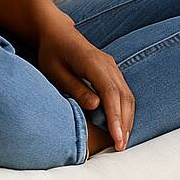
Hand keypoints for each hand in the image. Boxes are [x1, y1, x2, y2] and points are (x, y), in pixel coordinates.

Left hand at [35, 17, 134, 150]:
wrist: (57, 32)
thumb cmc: (52, 52)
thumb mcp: (55, 71)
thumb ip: (75, 88)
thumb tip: (96, 106)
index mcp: (93, 62)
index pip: (110, 93)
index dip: (115, 117)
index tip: (117, 138)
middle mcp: (108, 64)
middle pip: (124, 97)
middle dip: (124, 123)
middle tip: (120, 147)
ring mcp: (113, 67)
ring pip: (128, 96)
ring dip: (127, 119)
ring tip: (122, 141)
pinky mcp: (113, 72)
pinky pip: (124, 93)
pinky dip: (125, 111)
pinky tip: (120, 126)